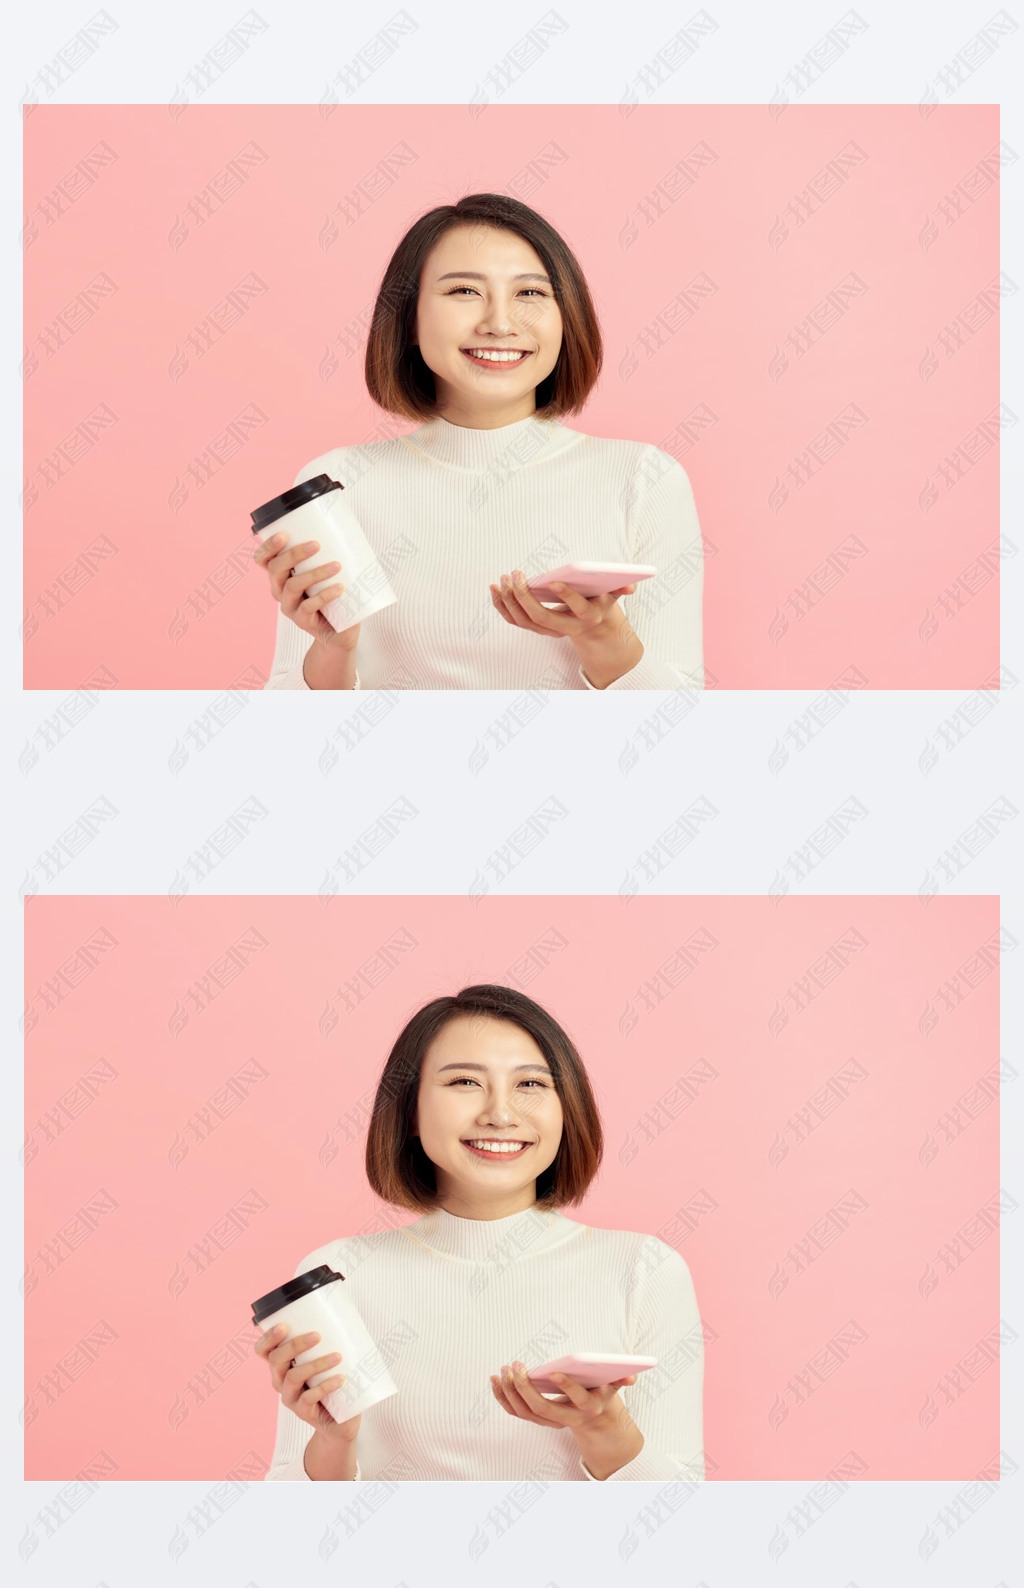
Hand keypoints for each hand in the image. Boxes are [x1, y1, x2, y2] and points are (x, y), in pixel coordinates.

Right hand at [253, 532, 360, 652]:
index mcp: (281, 576)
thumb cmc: (334, 598)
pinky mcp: (302, 621)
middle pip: (276, 569)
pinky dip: (324, 595)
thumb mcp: (328, 575)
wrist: (340, 634)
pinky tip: (339, 588)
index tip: (283, 535)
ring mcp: (289, 607)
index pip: (264, 560)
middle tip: (316, 544)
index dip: (267, 547)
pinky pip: (308, 607)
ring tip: (336, 566)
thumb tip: (347, 530)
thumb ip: (329, 556)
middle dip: (294, 554)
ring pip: (293, 586)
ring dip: (315, 573)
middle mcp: (280, 591)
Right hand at [254, 1323, 360, 1444]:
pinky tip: (340, 1379)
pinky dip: (325, 1386)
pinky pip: (309, 1398)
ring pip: (293, 1377)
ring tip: (337, 1357)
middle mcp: (281, 1380)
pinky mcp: (302, 1412)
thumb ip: (328, 1343)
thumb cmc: (333, 1383)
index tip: (284, 1326)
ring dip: (315, 1364)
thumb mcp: (326, 1361)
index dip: (268, 1338)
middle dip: (295, 1345)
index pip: (264, 1350)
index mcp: (282, 1365)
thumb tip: (345, 1315)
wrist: (340, 1422)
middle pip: (276, 1360)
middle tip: (317, 1335)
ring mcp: (290, 1397)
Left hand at [489, 571, 643, 686]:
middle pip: (541, 617)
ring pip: (523, 621)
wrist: (592, 628)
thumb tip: (632, 586)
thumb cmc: (600, 603)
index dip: (565, 595)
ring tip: (501, 580)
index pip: (577, 608)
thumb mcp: (613, 596)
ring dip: (509, 601)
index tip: (551, 581)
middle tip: (514, 575)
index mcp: (586, 617)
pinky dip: (502, 606)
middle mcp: (566, 627)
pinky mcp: (536, 627)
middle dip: (524, 597)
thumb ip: (622, 588)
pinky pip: (514, 620)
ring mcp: (549, 630)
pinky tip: (495, 589)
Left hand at [490, 1359, 636, 1433]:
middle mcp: (566, 1418)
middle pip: (542, 1408)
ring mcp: (549, 1421)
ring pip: (524, 1412)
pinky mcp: (536, 1418)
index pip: (576, 1399)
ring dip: (509, 1392)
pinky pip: (515, 1411)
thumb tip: (632, 1376)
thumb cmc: (600, 1394)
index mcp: (586, 1408)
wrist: (592, 1420)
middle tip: (515, 1365)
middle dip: (525, 1388)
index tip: (552, 1371)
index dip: (565, 1386)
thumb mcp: (613, 1387)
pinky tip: (495, 1381)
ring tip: (502, 1371)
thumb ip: (621, 1379)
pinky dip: (502, 1397)